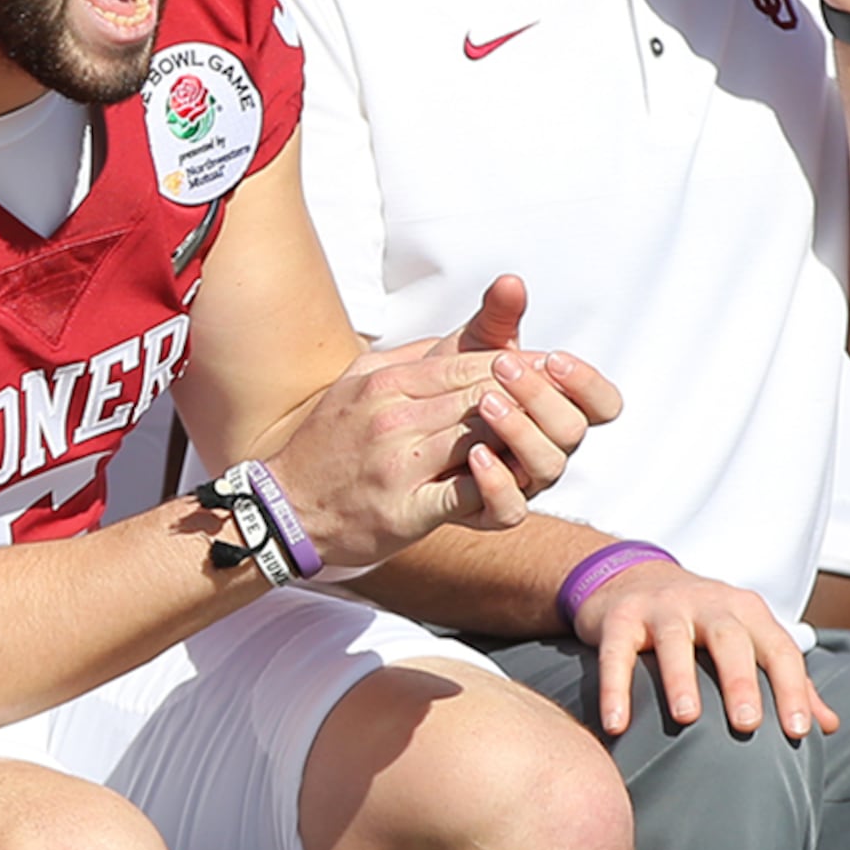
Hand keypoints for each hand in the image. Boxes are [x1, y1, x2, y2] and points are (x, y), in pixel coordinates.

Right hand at [269, 278, 621, 568]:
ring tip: (547, 439)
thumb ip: (411, 359)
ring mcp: (399, 463)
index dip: (516, 368)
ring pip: (482, 437)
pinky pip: (466, 491)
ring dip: (520, 438)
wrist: (285, 508)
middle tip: (564, 404)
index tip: (550, 373)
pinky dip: (496, 483)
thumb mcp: (360, 382)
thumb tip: (462, 340)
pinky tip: (513, 478)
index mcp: (387, 382)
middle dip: (528, 399)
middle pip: (484, 396)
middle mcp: (393, 416)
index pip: (469, 365)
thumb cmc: (330, 445)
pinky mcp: (406, 509)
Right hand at [575, 557, 837, 741]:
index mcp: (747, 612)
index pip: (778, 649)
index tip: (799, 732)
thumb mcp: (746, 640)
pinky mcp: (620, 618)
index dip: (792, 689)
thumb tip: (828, 725)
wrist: (630, 577)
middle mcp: (708, 604)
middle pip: (730, 639)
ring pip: (674, 641)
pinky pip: (617, 653)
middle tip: (748, 724)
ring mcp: (662, 608)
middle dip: (741, 681)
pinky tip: (617, 723)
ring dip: (681, 679)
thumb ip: (786, 681)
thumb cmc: (700, 622)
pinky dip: (616, 687)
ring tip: (687, 719)